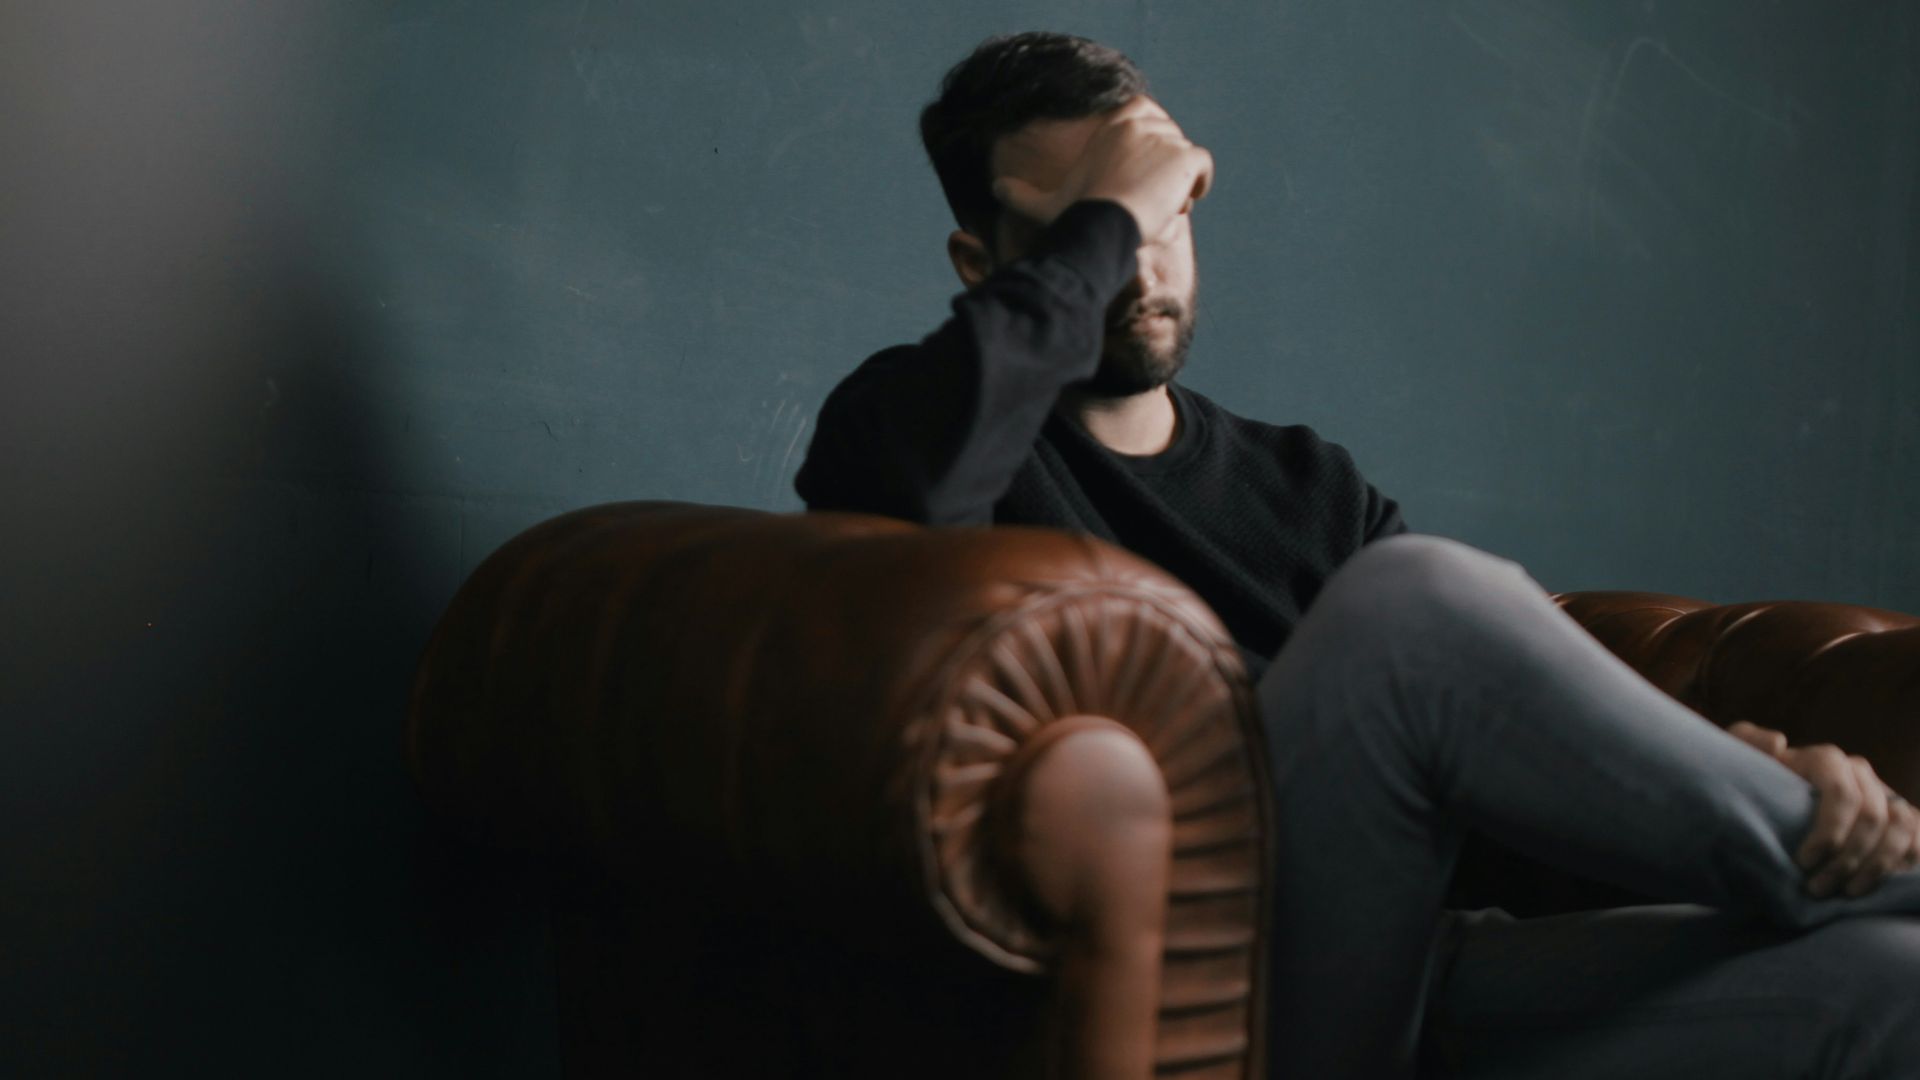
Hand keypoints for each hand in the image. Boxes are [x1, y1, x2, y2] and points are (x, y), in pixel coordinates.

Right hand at [992, 96, 1213, 245]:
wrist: (1102, 224)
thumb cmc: (1074, 215)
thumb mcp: (1045, 203)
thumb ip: (1021, 194)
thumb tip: (994, 188)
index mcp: (1114, 123)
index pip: (1146, 118)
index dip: (1146, 147)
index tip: (1137, 176)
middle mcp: (1141, 121)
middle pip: (1168, 140)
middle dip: (1163, 167)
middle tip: (1147, 200)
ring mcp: (1165, 137)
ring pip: (1184, 157)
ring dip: (1177, 182)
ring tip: (1159, 209)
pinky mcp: (1185, 156)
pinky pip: (1203, 167)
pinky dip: (1198, 185)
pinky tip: (1179, 204)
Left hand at [1728, 721, 1919, 896]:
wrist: (1771, 808)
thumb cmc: (1755, 789)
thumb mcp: (1741, 765)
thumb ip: (1747, 744)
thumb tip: (1779, 743)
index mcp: (1826, 760)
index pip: (1841, 792)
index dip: (1829, 831)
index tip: (1803, 862)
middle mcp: (1860, 774)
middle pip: (1871, 816)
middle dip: (1847, 858)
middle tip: (1818, 889)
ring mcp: (1885, 795)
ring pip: (1900, 828)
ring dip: (1876, 866)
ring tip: (1846, 894)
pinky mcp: (1901, 819)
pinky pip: (1917, 838)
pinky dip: (1905, 863)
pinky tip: (1878, 886)